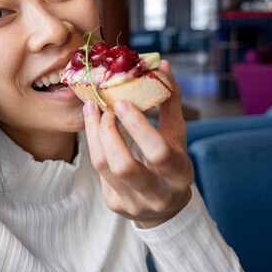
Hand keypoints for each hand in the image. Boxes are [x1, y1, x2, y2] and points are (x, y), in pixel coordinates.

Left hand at [83, 61, 193, 227]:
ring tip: (93, 110)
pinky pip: (98, 170)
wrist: (164, 206)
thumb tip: (162, 66)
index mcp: (178, 175)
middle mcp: (156, 194)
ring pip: (103, 166)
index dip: (138, 126)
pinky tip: (94, 126)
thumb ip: (170, 103)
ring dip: (95, 133)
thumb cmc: (170, 162)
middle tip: (105, 107)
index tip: (122, 102)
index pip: (158, 152)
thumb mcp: (176, 136)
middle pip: (124, 166)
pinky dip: (94, 143)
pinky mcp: (114, 203)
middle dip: (109, 132)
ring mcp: (132, 203)